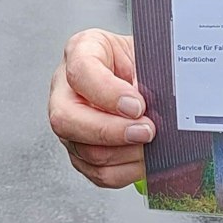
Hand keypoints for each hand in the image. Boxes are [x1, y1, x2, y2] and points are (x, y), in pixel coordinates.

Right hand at [48, 28, 155, 188]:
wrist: (142, 72)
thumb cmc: (141, 59)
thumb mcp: (146, 52)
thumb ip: (148, 73)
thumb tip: (158, 105)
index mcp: (81, 51)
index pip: (81, 72)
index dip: (108, 93)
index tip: (138, 105)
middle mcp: (65, 89)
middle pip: (67, 119)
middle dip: (111, 131)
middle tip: (146, 131)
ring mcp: (69, 123)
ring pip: (84, 150)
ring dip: (124, 153)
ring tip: (151, 145)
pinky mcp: (80, 150)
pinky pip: (97, 172)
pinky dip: (125, 170)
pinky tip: (144, 159)